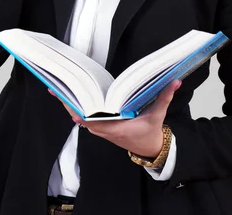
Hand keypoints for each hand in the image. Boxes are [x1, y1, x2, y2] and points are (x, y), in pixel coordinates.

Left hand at [48, 79, 181, 158]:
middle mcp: (106, 130)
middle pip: (82, 118)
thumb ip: (164, 97)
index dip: (80, 114)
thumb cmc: (151, 132)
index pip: (93, 122)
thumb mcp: (158, 115)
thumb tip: (174, 81)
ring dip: (71, 106)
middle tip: (56, 89)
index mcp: (116, 128)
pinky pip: (86, 119)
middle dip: (69, 104)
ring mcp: (102, 130)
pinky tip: (71, 98)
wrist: (151, 149)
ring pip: (81, 119)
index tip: (70, 104)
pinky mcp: (102, 128)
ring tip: (59, 90)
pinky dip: (77, 110)